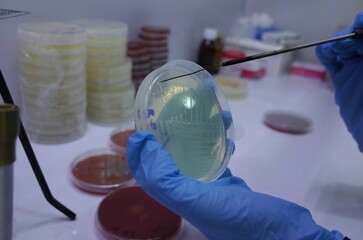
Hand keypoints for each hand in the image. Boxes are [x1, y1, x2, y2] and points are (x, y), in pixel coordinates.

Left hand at [127, 131, 343, 239]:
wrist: (285, 235)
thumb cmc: (241, 220)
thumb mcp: (198, 201)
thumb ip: (168, 181)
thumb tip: (144, 146)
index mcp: (179, 200)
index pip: (150, 175)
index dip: (140, 155)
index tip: (141, 129)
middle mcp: (191, 195)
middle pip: (167, 165)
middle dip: (163, 141)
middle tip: (165, 117)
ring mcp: (211, 191)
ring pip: (192, 160)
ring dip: (191, 138)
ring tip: (198, 117)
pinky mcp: (231, 187)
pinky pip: (216, 161)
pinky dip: (217, 145)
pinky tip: (225, 132)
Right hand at [316, 12, 362, 150]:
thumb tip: (360, 24)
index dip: (362, 23)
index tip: (358, 24)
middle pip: (357, 37)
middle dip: (351, 34)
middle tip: (350, 40)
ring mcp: (356, 69)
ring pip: (343, 46)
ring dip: (338, 42)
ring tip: (338, 48)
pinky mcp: (342, 79)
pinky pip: (331, 61)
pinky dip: (325, 53)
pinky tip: (325, 51)